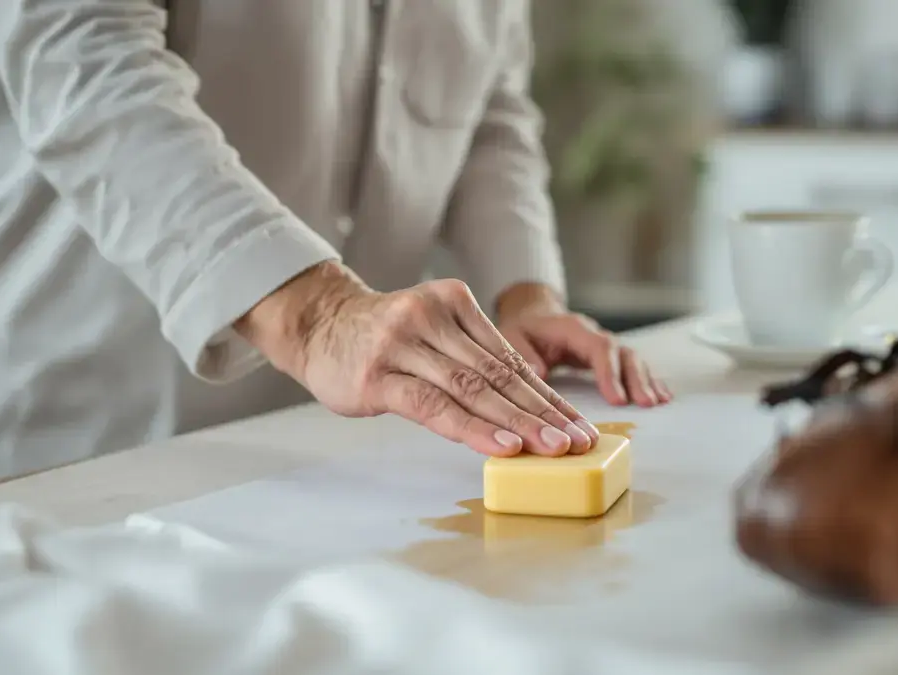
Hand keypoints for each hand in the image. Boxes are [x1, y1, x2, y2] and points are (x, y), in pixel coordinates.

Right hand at [235, 262, 598, 457]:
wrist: (318, 325)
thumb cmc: (383, 338)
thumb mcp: (432, 329)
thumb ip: (470, 357)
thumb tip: (527, 407)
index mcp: (454, 302)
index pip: (511, 358)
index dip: (548, 395)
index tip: (579, 424)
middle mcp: (432, 318)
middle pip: (498, 375)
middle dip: (544, 413)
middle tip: (579, 441)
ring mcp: (403, 346)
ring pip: (472, 391)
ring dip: (517, 424)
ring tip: (551, 448)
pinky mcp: (378, 377)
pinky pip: (433, 406)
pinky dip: (472, 428)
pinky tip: (501, 446)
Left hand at [495, 283, 671, 407]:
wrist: (533, 315)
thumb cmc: (522, 329)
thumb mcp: (512, 336)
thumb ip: (523, 353)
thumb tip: (540, 372)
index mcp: (572, 328)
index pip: (598, 347)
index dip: (610, 372)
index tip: (617, 399)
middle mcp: (593, 334)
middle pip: (622, 352)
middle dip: (635, 378)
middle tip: (646, 403)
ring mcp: (603, 345)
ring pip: (631, 359)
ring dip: (645, 380)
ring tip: (657, 403)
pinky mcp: (608, 356)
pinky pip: (631, 366)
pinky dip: (648, 379)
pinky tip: (661, 396)